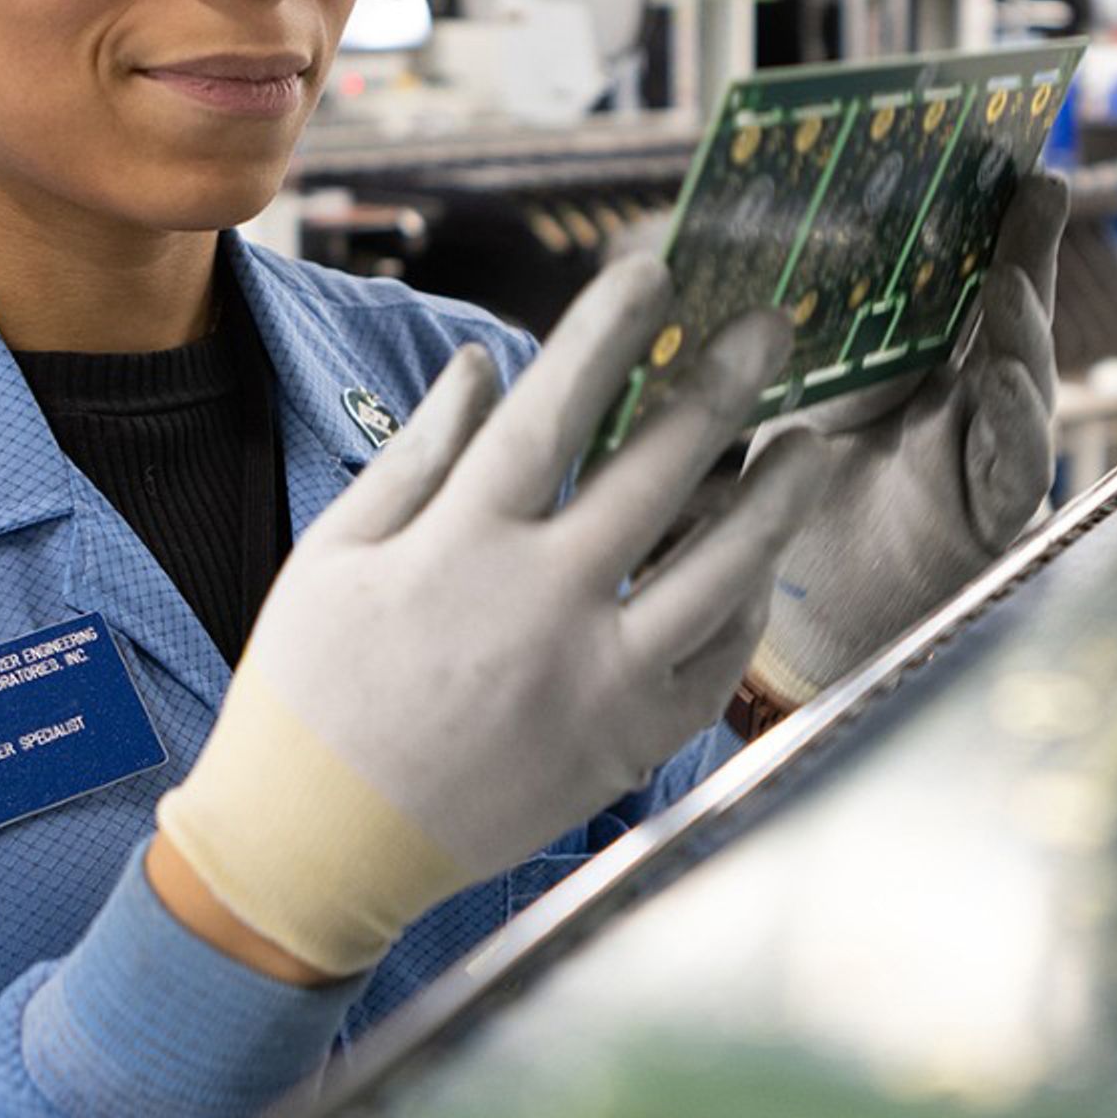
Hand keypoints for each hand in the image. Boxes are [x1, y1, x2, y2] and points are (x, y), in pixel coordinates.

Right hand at [153, 258, 827, 977]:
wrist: (319, 849)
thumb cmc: (312, 690)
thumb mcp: (335, 555)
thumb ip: (420, 454)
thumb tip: (488, 362)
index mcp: (461, 547)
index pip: (555, 410)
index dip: (610, 330)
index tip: (657, 268)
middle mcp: (541, 606)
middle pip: (663, 470)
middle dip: (725, 382)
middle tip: (775, 327)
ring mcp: (595, 679)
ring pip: (722, 567)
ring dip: (775, 495)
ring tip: (804, 443)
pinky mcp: (624, 743)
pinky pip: (715, 659)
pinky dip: (745, 601)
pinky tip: (759, 558)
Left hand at [748, 171, 1068, 708]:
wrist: (781, 623)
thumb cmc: (771, 506)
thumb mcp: (774, 403)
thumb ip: (772, 343)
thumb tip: (710, 239)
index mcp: (915, 365)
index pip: (955, 281)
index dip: (983, 220)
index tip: (1000, 153)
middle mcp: (961, 404)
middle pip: (1008, 317)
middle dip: (1030, 251)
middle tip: (1040, 187)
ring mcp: (982, 462)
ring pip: (1025, 389)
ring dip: (1024, 334)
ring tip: (1011, 286)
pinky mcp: (986, 525)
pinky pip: (1015, 476)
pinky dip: (1017, 431)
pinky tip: (1004, 388)